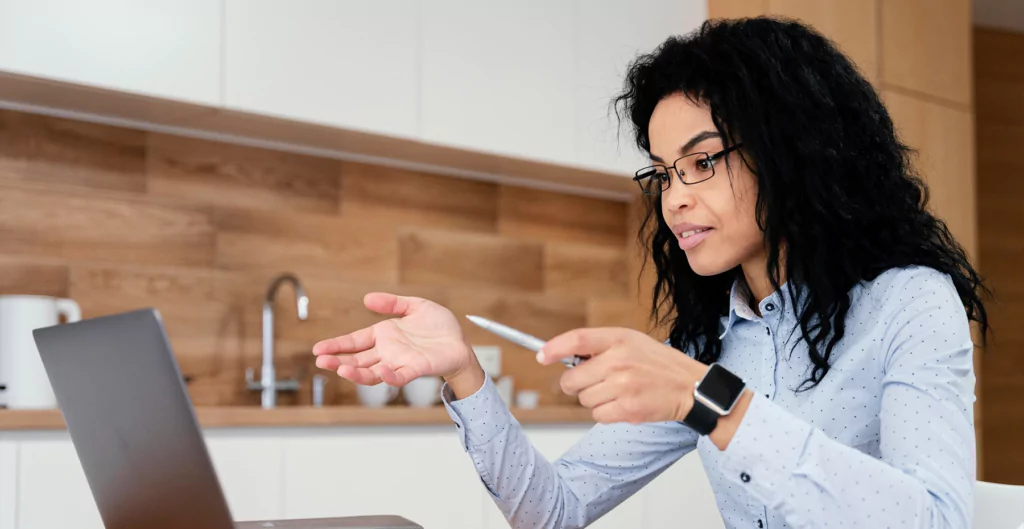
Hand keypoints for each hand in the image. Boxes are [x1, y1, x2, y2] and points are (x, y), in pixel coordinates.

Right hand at [312, 293, 479, 389]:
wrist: (461, 343)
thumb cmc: (439, 327)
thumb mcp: (415, 306)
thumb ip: (392, 303)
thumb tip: (367, 298)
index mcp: (384, 336)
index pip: (355, 341)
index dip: (337, 345)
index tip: (318, 349)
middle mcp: (388, 352)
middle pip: (358, 359)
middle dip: (338, 361)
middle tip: (321, 360)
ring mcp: (400, 362)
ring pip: (373, 372)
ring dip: (357, 373)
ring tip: (340, 370)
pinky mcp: (416, 369)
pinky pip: (400, 376)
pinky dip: (389, 376)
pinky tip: (380, 372)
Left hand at [540, 327, 751, 448]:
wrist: (690, 388)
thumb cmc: (658, 364)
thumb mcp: (632, 342)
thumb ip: (600, 346)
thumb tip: (562, 356)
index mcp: (619, 339)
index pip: (577, 340)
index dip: (554, 348)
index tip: (541, 356)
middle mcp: (619, 360)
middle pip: (572, 379)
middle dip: (577, 384)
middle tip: (596, 382)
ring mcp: (623, 386)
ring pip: (583, 399)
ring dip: (594, 399)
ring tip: (618, 392)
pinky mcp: (628, 409)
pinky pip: (597, 415)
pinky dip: (605, 413)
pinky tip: (623, 404)